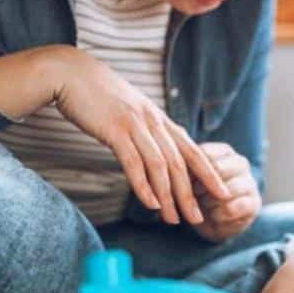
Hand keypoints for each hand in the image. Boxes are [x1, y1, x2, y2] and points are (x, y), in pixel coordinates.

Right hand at [47, 48, 230, 224]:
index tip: (223, 192)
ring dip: (168, 197)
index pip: (193, 149)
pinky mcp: (115, 129)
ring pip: (160, 166)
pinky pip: (134, 162)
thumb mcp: (130, 110)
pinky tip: (150, 204)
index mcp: (159, 118)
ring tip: (173, 220)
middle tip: (198, 218)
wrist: (70, 72)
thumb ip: (146, 129)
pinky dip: (144, 186)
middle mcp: (153, 121)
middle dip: (191, 194)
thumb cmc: (97, 95)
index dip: (210, 173)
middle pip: (180, 163)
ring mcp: (136, 125)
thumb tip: (156, 149)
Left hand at [191, 142, 260, 242]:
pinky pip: (232, 208)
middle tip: (192, 195)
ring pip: (227, 190)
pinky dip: (218, 215)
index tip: (181, 181)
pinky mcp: (254, 204)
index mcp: (224, 152)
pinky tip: (214, 217)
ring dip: (209, 202)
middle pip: (218, 170)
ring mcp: (250, 183)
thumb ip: (184, 171)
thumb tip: (174, 168)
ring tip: (202, 207)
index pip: (206, 153)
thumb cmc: (197, 194)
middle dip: (201, 185)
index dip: (190, 169)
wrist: (213, 221)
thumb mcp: (188, 180)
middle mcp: (240, 163)